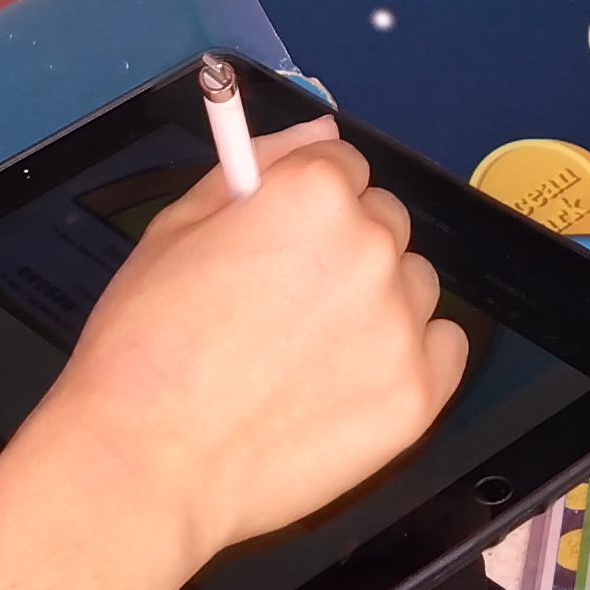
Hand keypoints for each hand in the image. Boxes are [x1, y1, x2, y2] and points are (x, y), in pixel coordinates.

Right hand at [20, 119, 464, 571]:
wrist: (148, 461)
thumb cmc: (146, 347)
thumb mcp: (177, 226)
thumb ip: (259, 165)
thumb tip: (321, 128)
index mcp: (313, 192)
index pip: (342, 167)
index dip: (303, 206)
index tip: (277, 243)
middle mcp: (371, 245)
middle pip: (383, 223)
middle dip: (343, 250)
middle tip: (283, 306)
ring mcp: (401, 323)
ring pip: (413, 286)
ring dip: (377, 304)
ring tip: (308, 355)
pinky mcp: (420, 394)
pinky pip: (443, 348)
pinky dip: (407, 359)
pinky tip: (348, 383)